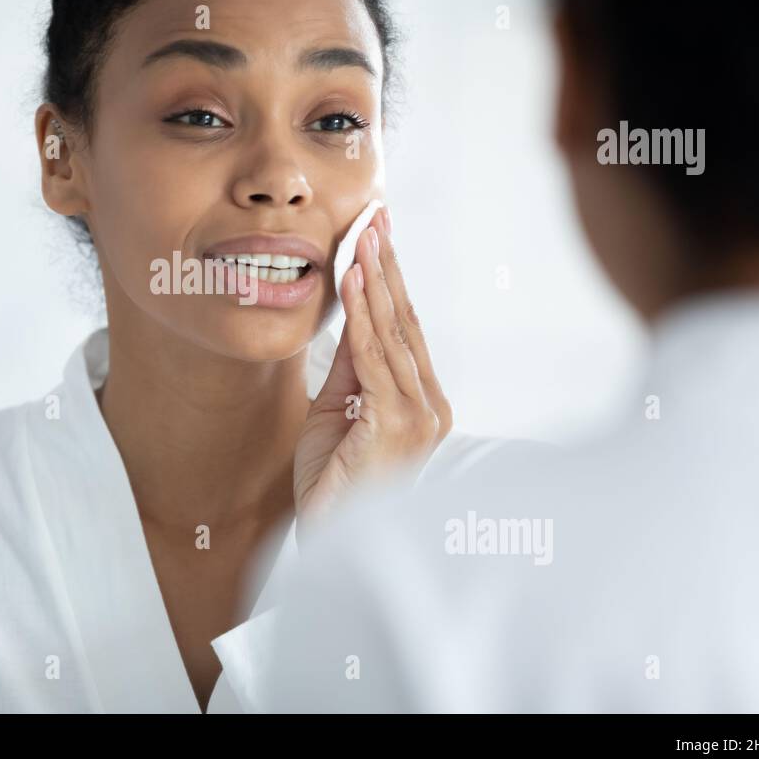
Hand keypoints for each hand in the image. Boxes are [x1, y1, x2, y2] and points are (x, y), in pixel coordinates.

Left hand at [293, 207, 452, 532]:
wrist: (328, 542)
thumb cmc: (330, 483)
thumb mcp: (336, 410)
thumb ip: (349, 366)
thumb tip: (351, 312)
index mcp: (421, 404)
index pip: (406, 329)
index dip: (392, 280)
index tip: (380, 236)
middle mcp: (430, 406)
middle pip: (406, 321)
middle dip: (389, 265)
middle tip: (377, 216)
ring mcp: (419, 415)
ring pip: (393, 331)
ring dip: (377, 277)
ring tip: (366, 233)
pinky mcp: (397, 422)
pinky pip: (375, 356)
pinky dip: (364, 312)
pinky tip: (356, 277)